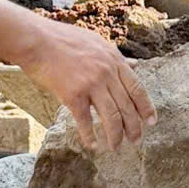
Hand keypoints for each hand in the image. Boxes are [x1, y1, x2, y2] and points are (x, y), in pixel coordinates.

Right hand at [19, 21, 154, 153]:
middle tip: (136, 141)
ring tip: (116, 147)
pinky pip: (86, 121)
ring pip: (111, 117)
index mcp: (114, 60)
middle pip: (127, 106)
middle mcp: (107, 72)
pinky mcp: (73, 95)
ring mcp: (91, 84)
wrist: (36, 40)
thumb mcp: (96, 42)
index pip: (137, 88)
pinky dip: (90, 136)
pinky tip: (93, 146)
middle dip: (134, 127)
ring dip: (116, 136)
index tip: (152, 121)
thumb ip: (116, 57)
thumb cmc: (63, 39)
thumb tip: (135, 65)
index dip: (146, 107)